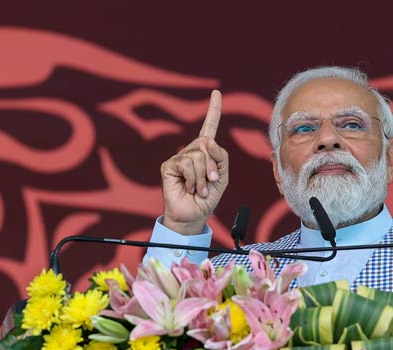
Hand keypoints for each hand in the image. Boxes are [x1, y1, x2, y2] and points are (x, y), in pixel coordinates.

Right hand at [160, 90, 228, 234]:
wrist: (193, 215)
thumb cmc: (208, 197)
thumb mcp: (222, 176)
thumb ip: (221, 156)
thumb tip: (207, 141)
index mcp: (206, 151)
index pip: (209, 126)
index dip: (213, 109)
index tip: (216, 92)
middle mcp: (191, 151)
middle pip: (207, 144)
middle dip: (213, 165)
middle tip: (211, 181)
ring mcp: (179, 157)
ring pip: (198, 156)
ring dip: (203, 177)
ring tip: (199, 189)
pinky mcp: (170, 166)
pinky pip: (187, 164)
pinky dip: (194, 179)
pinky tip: (189, 188)